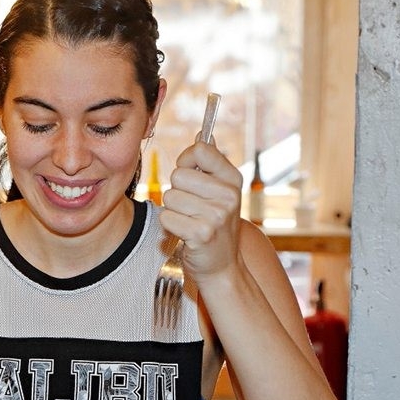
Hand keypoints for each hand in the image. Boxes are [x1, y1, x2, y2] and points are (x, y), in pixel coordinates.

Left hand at [159, 138, 244, 282]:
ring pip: (170, 197)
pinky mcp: (201, 233)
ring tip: (189, 221)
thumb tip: (203, 133)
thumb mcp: (220, 191)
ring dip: (173, 210)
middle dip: (177, 191)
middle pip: (178, 175)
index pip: (200, 150)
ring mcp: (217, 215)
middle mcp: (229, 195)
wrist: (221, 266)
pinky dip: (169, 226)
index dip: (186, 162)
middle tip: (191, 208)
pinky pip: (166, 217)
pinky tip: (184, 233)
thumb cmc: (214, 225)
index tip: (190, 175)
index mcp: (233, 179)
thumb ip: (210, 162)